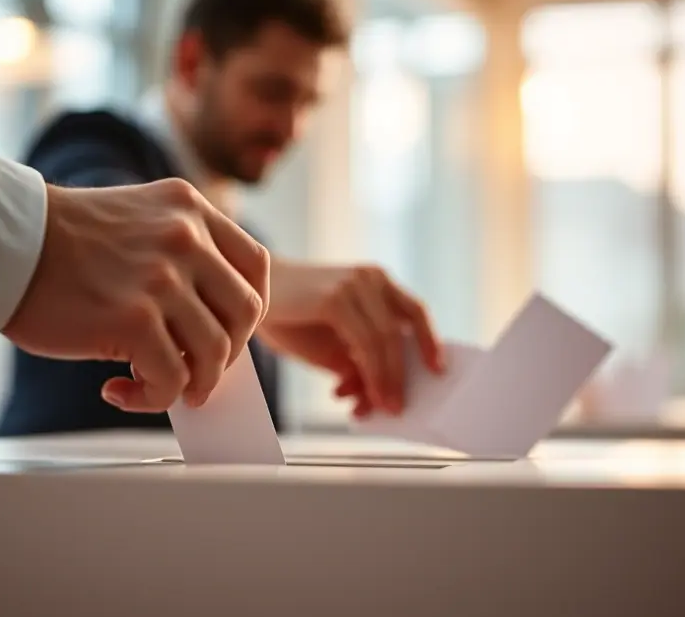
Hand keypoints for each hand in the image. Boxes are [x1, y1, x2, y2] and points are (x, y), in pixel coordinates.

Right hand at [2, 178, 270, 412]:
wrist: (2, 243)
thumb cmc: (61, 243)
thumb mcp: (137, 219)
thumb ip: (180, 252)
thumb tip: (210, 327)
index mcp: (189, 209)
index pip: (255, 265)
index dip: (250, 308)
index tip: (230, 332)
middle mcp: (185, 238)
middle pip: (245, 312)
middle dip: (227, 353)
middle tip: (198, 372)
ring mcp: (162, 279)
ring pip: (213, 352)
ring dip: (191, 383)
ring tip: (158, 387)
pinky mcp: (134, 320)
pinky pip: (170, 379)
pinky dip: (153, 397)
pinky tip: (118, 390)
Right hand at [255, 260, 443, 416]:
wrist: (246, 295)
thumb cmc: (291, 318)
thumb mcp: (332, 344)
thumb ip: (357, 362)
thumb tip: (381, 396)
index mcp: (375, 282)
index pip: (414, 312)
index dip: (430, 341)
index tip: (438, 370)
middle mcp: (371, 278)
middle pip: (402, 332)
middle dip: (400, 375)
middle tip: (396, 407)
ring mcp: (354, 284)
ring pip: (385, 340)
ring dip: (384, 380)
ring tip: (379, 407)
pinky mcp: (336, 297)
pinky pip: (364, 342)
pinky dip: (367, 371)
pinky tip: (352, 393)